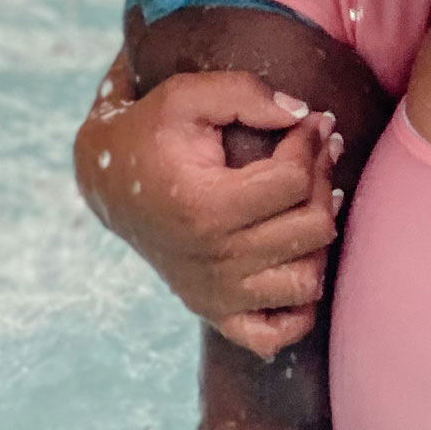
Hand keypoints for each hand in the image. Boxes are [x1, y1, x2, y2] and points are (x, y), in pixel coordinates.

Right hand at [73, 51, 341, 358]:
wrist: (107, 181)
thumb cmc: (150, 133)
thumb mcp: (186, 96)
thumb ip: (246, 95)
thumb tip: (303, 115)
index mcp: (206, 207)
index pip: (293, 181)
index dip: (311, 142)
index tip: (312, 121)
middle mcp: (214, 260)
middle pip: (312, 228)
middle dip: (324, 179)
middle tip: (318, 151)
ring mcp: (216, 294)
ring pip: (307, 280)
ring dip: (319, 238)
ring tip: (309, 200)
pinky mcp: (216, 312)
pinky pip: (278, 334)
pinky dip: (299, 307)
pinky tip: (297, 261)